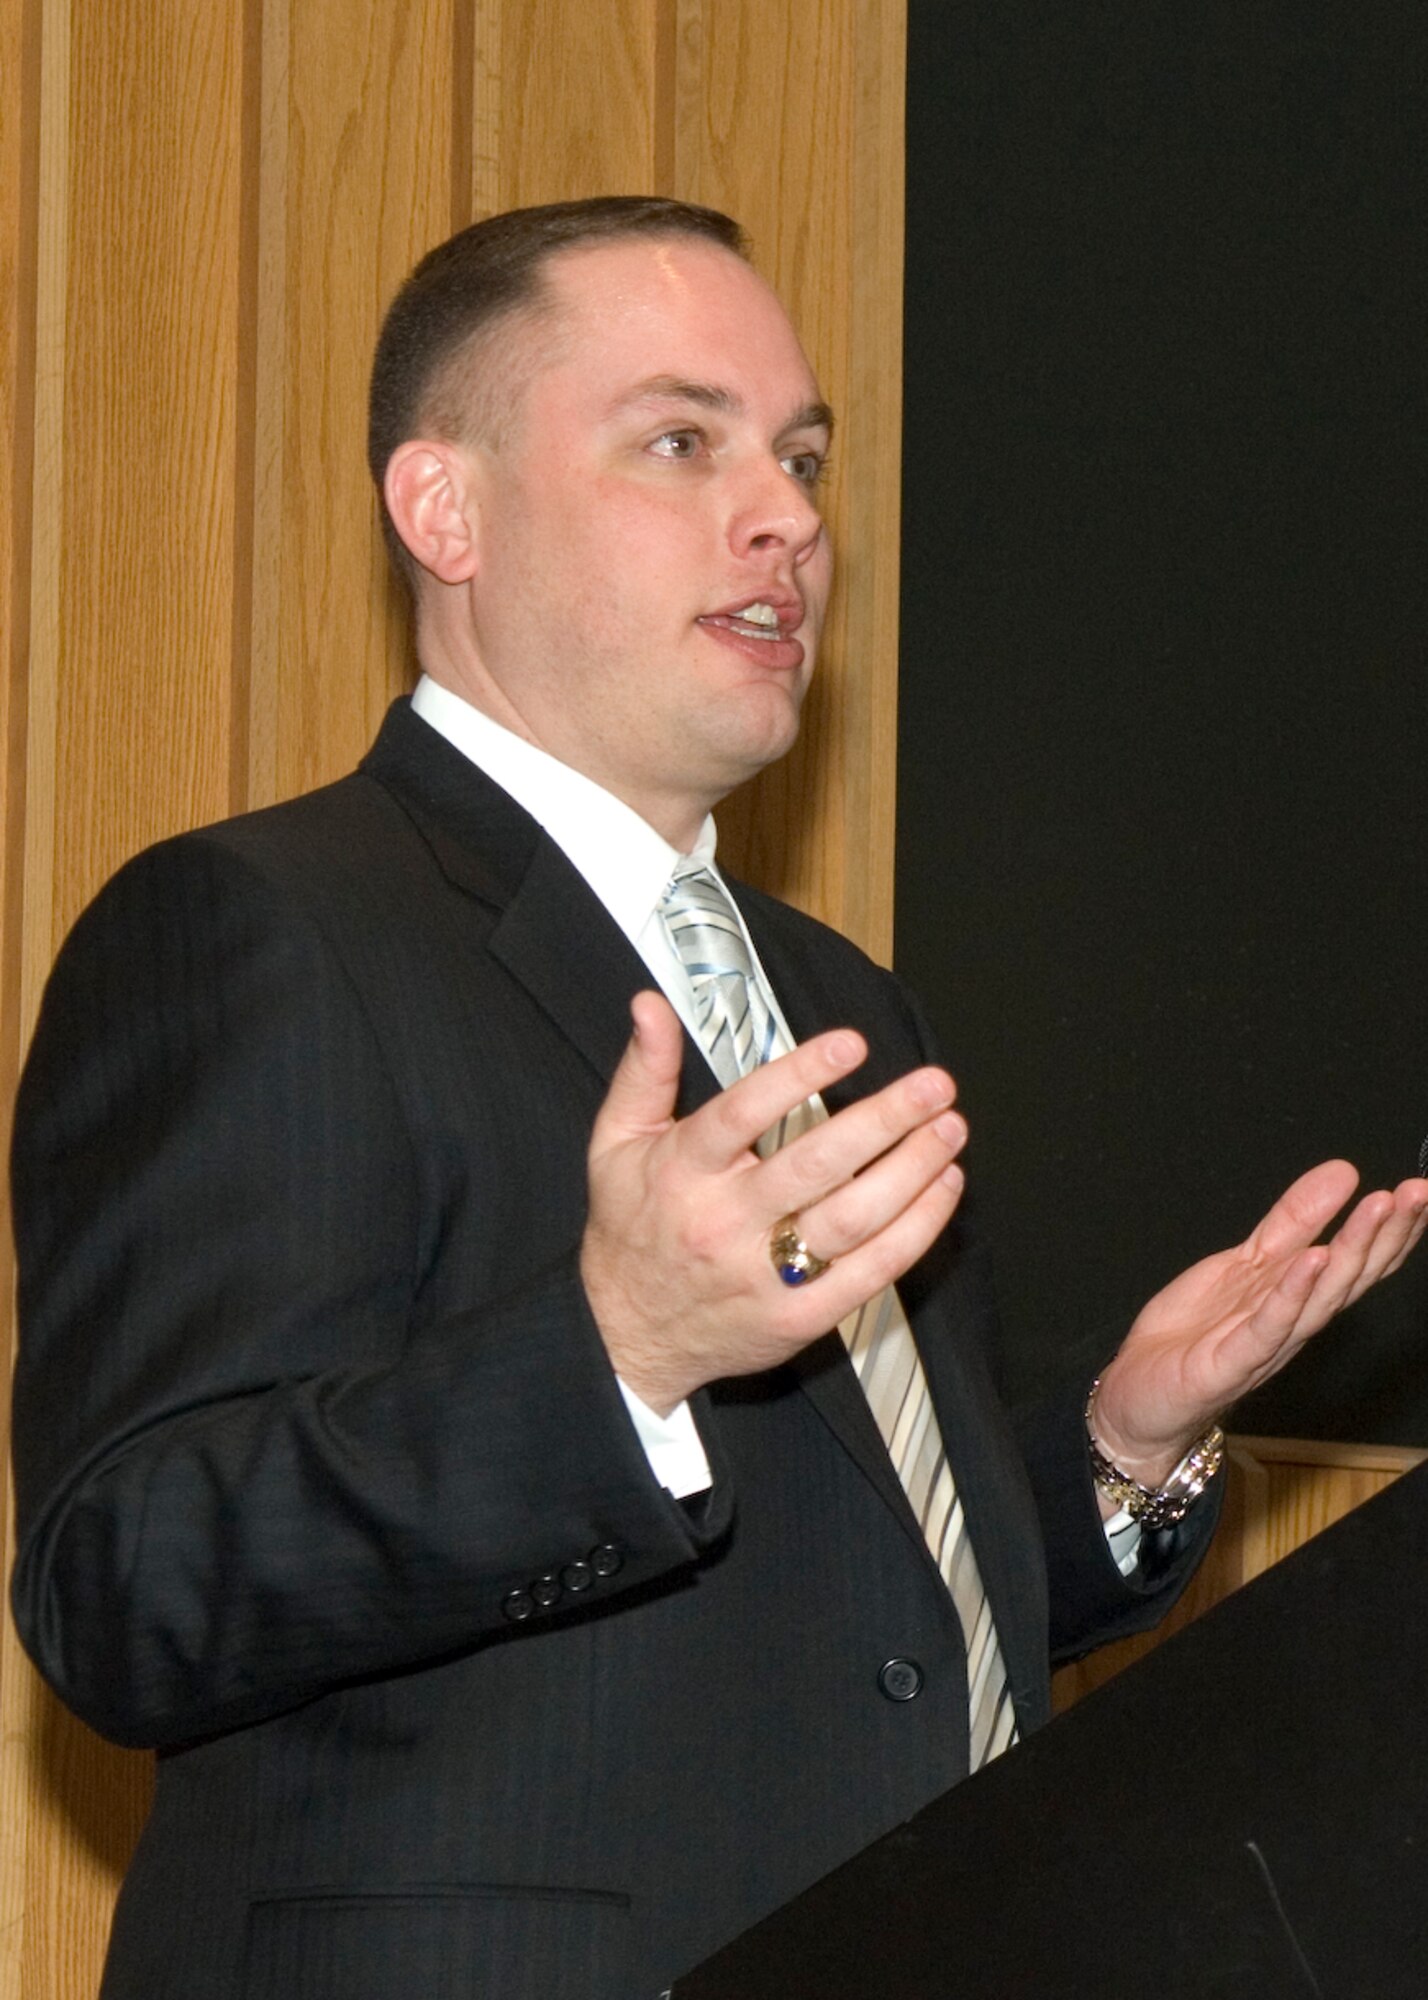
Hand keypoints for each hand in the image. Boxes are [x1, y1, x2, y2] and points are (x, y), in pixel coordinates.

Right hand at [580, 991, 967, 1413]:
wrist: (627, 1335)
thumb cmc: (631, 1229)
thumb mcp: (615, 1142)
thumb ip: (643, 1070)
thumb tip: (650, 1005)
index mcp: (684, 1171)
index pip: (744, 1113)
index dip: (800, 1076)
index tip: (851, 1044)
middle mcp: (726, 1223)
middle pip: (816, 1166)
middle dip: (884, 1120)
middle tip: (932, 1085)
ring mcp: (767, 1274)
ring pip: (854, 1219)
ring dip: (913, 1170)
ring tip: (949, 1128)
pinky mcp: (800, 1316)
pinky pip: (872, 1270)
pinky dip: (917, 1227)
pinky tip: (942, 1187)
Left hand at [1092, 1160, 1427, 1486]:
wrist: (1140, 1392)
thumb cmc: (1198, 1332)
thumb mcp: (1247, 1261)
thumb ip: (1294, 1220)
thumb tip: (1344, 1172)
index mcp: (1300, 1296)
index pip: (1360, 1261)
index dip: (1394, 1228)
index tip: (1420, 1190)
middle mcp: (1294, 1322)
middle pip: (1351, 1277)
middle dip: (1385, 1233)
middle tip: (1414, 1193)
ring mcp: (1264, 1344)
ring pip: (1319, 1298)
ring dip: (1350, 1251)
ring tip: (1376, 1208)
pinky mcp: (1228, 1363)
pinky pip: (1265, 1328)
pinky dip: (1290, 1295)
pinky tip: (1312, 1260)